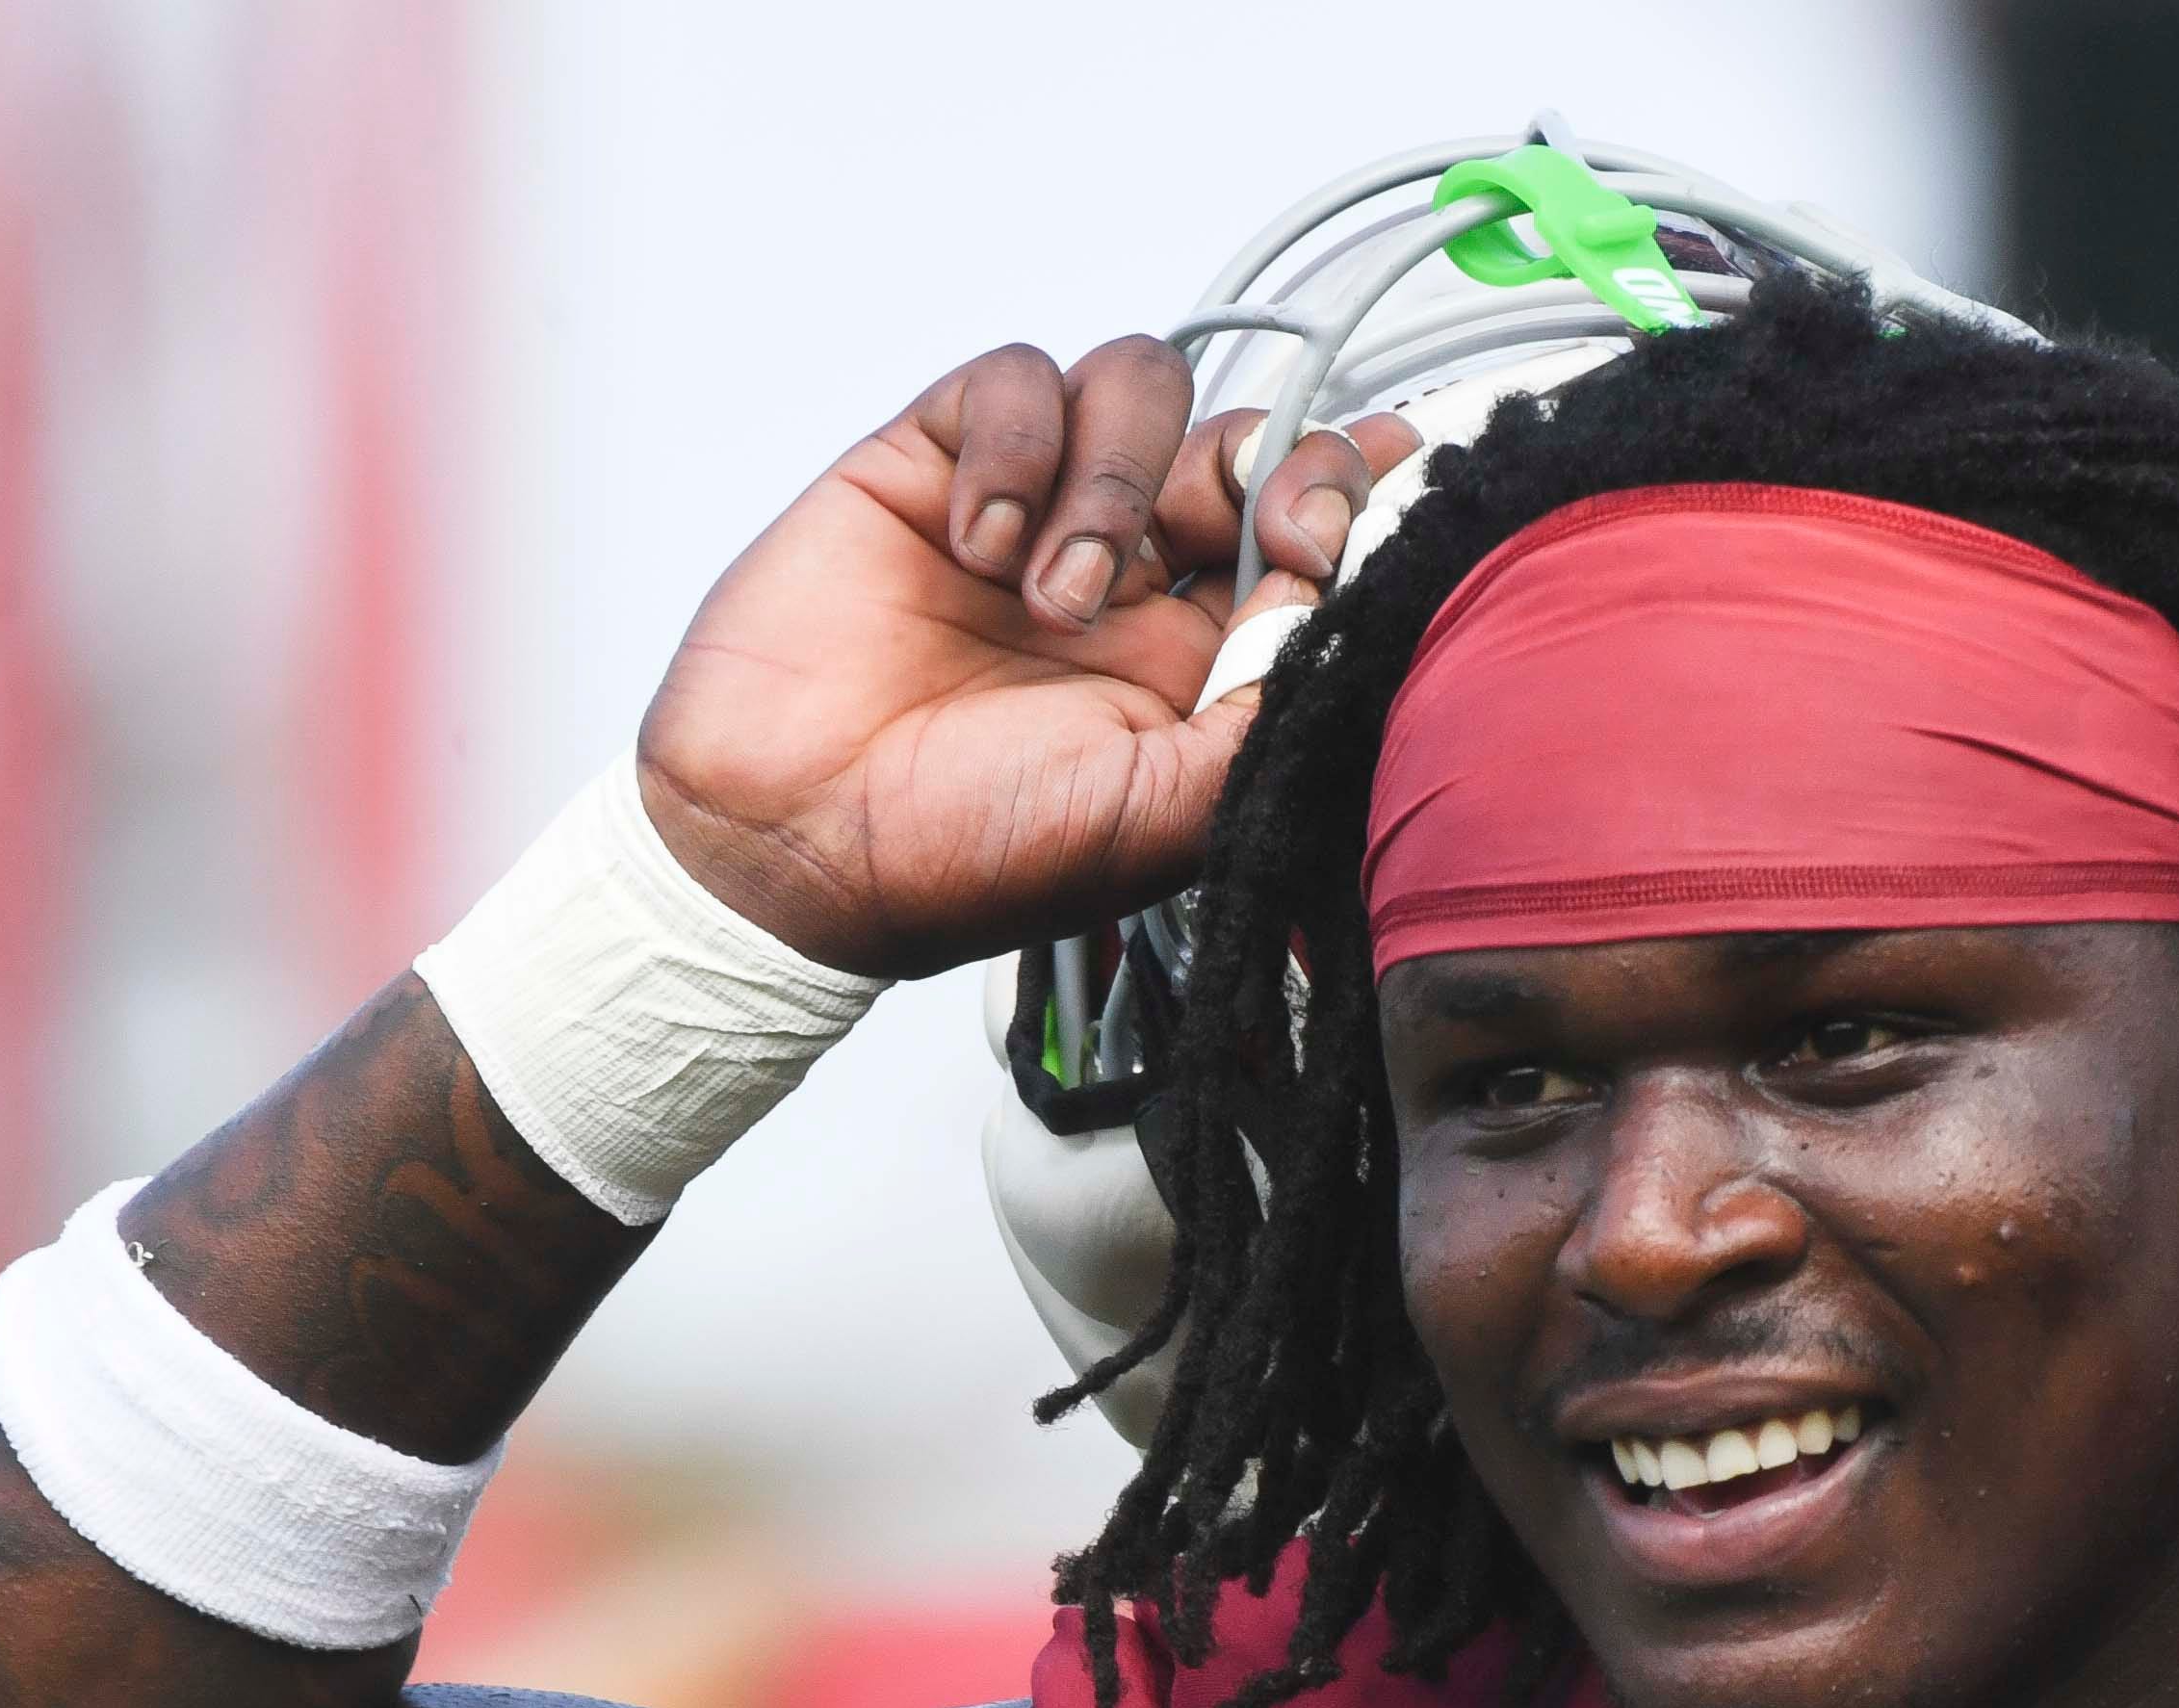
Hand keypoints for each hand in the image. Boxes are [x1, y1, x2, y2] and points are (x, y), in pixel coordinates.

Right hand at [636, 337, 1414, 978]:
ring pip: (1138, 386)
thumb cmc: (964, 857)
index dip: (1361, 498)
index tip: (1392, 499)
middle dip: (1281, 462)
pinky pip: (1014, 379)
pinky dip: (1013, 445)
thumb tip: (1341, 605)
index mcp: (1201, 658)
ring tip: (1057, 595)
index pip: (1313, 539)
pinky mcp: (937, 461)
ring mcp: (1037, 508)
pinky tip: (977, 546)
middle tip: (1270, 527)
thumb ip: (1262, 715)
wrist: (786, 849)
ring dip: (1119, 476)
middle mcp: (1134, 573)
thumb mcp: (1157, 820)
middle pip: (1246, 441)